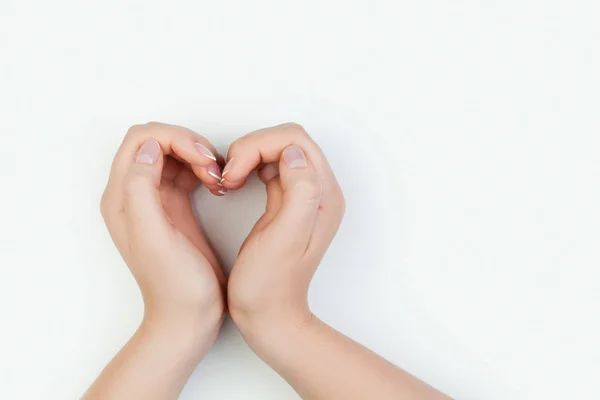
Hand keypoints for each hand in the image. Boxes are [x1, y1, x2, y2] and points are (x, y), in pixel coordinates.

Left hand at [100, 122, 225, 333]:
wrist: (188, 317)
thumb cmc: (174, 285)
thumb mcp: (154, 237)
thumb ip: (142, 188)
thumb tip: (151, 147)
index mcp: (122, 197)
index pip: (141, 140)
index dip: (174, 139)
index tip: (202, 158)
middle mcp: (135, 195)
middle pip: (158, 142)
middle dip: (189, 144)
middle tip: (214, 166)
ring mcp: (156, 201)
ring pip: (175, 154)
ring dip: (199, 156)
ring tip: (220, 177)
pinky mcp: (176, 208)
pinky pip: (188, 172)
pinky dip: (205, 170)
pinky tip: (220, 185)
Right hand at [222, 123, 344, 331]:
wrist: (268, 314)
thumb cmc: (269, 285)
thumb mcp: (285, 238)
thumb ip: (298, 191)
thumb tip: (293, 152)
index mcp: (323, 196)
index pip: (295, 141)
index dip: (259, 146)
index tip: (234, 172)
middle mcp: (318, 191)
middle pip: (287, 140)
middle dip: (252, 147)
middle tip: (228, 174)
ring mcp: (303, 196)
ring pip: (276, 149)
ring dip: (248, 155)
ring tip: (228, 180)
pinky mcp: (286, 202)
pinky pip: (270, 166)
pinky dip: (248, 166)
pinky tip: (234, 182)